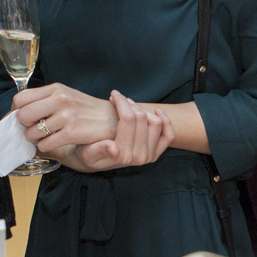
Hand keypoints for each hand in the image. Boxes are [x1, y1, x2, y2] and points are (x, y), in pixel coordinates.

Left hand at [14, 83, 118, 151]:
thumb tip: (19, 111)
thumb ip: (45, 100)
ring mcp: (66, 116)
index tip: (21, 119)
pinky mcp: (72, 132)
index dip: (15, 112)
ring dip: (35, 139)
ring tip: (44, 138)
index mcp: (56, 89)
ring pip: (32, 132)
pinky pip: (45, 144)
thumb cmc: (86, 110)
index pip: (20, 99)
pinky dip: (45, 147)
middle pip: (22, 115)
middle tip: (33, 130)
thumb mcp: (66, 96)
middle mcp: (60, 99)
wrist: (113, 120)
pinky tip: (53, 143)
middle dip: (23, 126)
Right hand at [59, 93, 174, 172]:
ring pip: (155, 122)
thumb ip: (100, 149)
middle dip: (129, 104)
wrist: (95, 162)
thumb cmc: (88, 153)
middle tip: (118, 98)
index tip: (113, 94)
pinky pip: (168, 135)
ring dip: (143, 109)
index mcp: (123, 156)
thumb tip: (113, 147)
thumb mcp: (87, 152)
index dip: (121, 102)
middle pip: (141, 118)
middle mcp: (139, 157)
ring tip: (129, 105)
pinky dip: (165, 121)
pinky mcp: (156, 153)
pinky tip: (156, 111)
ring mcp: (150, 156)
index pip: (128, 119)